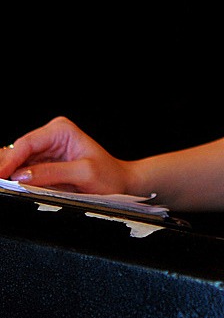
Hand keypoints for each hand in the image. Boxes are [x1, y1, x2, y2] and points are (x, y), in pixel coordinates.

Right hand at [0, 117, 128, 194]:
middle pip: (16, 152)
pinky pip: (21, 172)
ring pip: (15, 162)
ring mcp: (44, 152)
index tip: (0, 176)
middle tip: (0, 185)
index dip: (9, 161)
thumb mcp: (84, 173)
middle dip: (4, 167)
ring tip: (4, 187)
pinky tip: (9, 187)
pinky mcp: (42, 166)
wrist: (119, 183)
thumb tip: (21, 175)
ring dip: (7, 174)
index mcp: (60, 130)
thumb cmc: (109, 175)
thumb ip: (53, 173)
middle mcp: (50, 137)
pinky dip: (13, 179)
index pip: (26, 144)